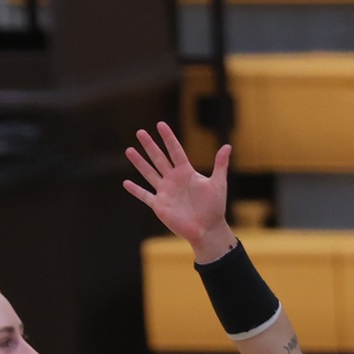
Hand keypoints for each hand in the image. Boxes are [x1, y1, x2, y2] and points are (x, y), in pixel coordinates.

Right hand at [123, 122, 235, 259]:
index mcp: (186, 172)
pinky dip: (136, 190)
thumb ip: (220, 165)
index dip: (168, 138)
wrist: (208, 229)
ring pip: (149, 173)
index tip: (160, 124)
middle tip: (140, 132)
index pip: (175, 151)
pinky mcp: (160, 205)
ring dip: (139, 162)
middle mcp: (173, 179)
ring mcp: (165, 192)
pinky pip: (145, 196)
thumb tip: (228, 146)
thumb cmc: (214, 208)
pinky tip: (126, 183)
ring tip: (129, 150)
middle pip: (159, 158)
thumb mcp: (218, 184)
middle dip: (149, 146)